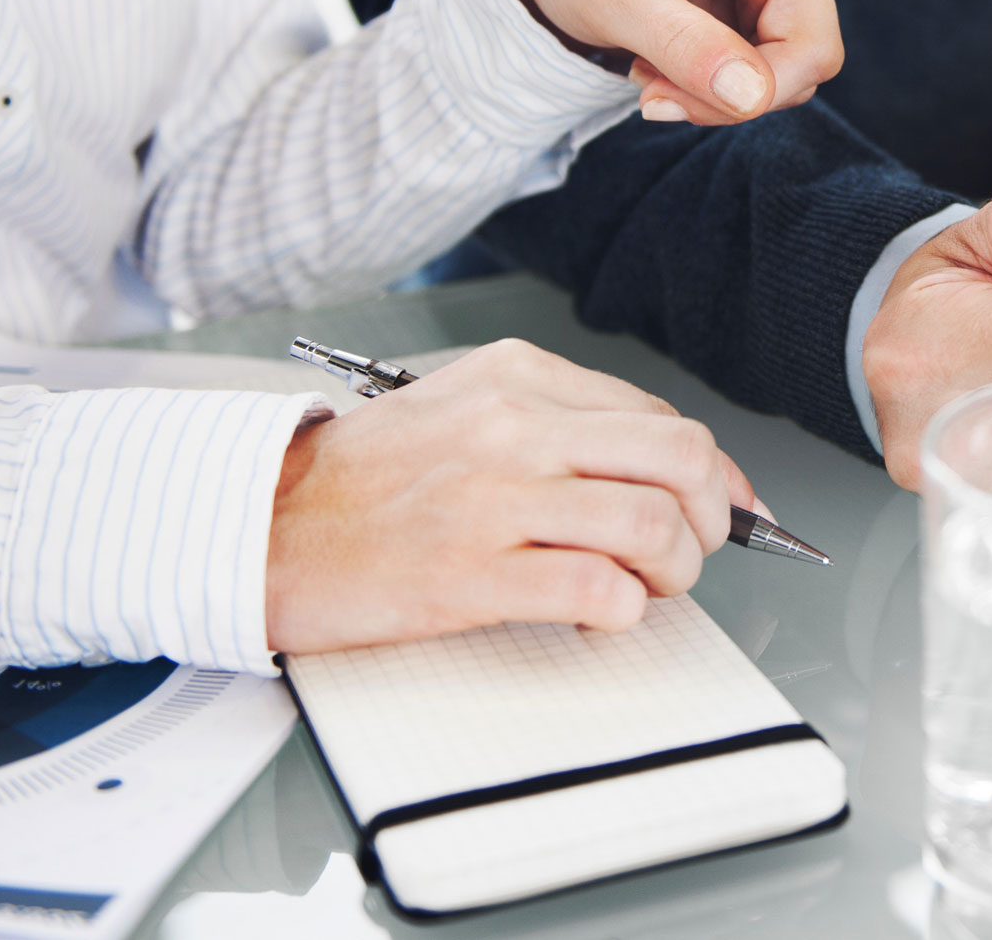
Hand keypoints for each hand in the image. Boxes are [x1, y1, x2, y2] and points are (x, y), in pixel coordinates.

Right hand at [264, 339, 754, 653]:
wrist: (259, 526)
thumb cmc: (364, 480)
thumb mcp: (466, 409)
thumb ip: (560, 425)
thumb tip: (665, 468)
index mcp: (519, 378)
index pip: (662, 417)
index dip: (717, 474)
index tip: (732, 509)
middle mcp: (515, 425)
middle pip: (682, 458)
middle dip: (715, 517)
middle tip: (692, 552)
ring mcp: (495, 497)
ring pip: (654, 524)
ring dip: (674, 572)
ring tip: (644, 588)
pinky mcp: (470, 572)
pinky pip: (598, 589)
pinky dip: (622, 611)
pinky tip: (597, 613)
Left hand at [501, 0, 991, 125]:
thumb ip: (678, 40)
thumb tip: (755, 98)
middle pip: (813, 44)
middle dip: (747, 88)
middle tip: (657, 99)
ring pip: (795, 77)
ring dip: (723, 101)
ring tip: (649, 80)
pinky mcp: (766, 32)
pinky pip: (770, 90)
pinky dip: (715, 103)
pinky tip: (662, 83)